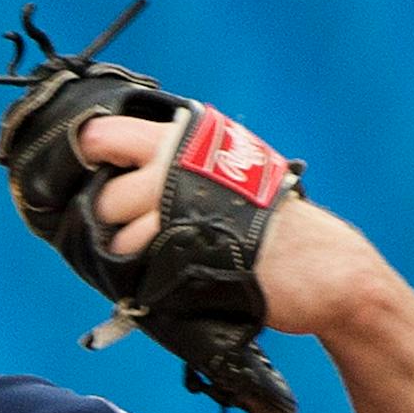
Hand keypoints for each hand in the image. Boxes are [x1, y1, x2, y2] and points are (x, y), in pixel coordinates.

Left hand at [78, 113, 393, 338]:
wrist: (323, 264)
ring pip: (118, 239)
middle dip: (113, 220)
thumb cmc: (270, 217)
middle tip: (140, 229)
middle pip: (105, 197)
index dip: (90, 154)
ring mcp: (178, 213)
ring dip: (129, 255)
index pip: (106, 135)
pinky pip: (138, 270)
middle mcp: (175, 169)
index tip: (91, 169)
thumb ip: (175, 162)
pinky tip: (173, 273)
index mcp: (184, 140)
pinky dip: (146, 277)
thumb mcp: (230, 167)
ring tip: (163, 255)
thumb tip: (111, 165)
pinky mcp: (182, 256)